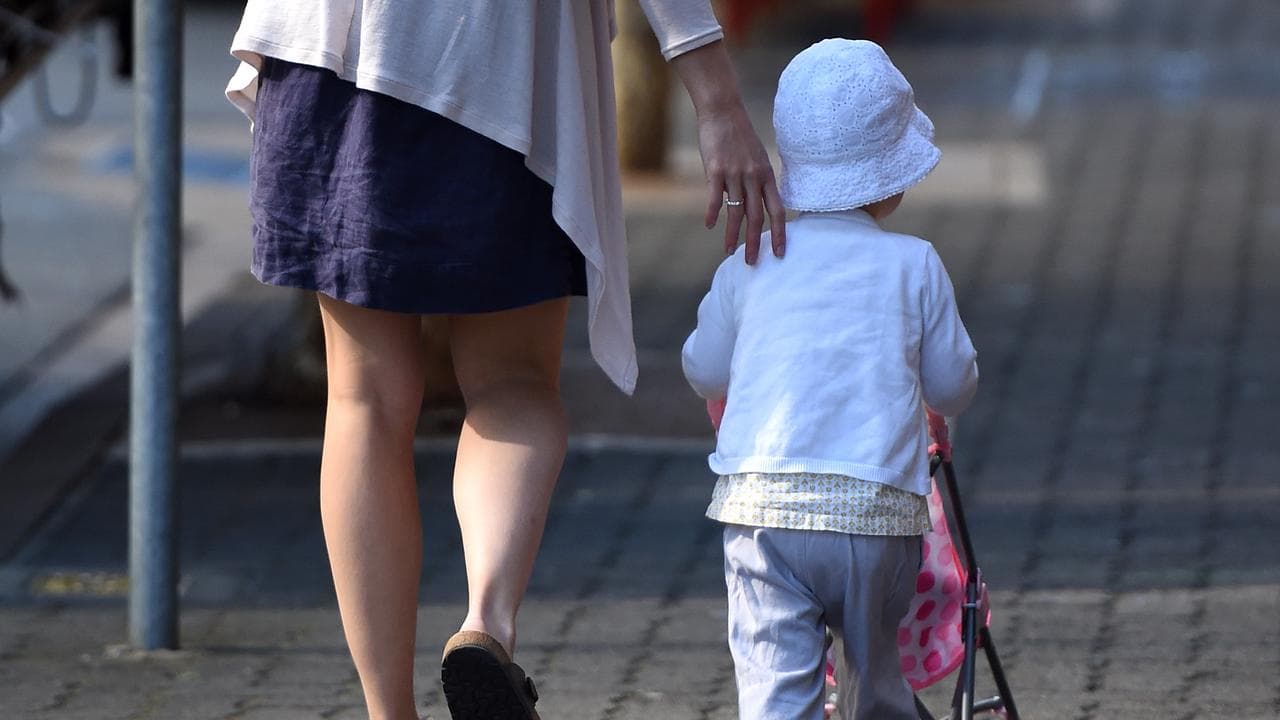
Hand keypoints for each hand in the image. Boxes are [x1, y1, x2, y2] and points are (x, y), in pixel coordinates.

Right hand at [670, 40, 785, 263]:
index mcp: (767, 175)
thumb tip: (749, 204)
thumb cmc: (739, 135)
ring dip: (732, 235)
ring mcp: (735, 174)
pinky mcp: (715, 170)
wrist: (723, 110)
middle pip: (757, 217)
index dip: (780, 233)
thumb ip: (756, 181)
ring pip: (736, 212)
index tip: (780, 253)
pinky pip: (714, 198)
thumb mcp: (756, 158)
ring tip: (729, 252)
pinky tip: (709, 226)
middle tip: (752, 262)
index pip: (777, 210)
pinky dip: (712, 213)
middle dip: (755, 243)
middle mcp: (754, 177)